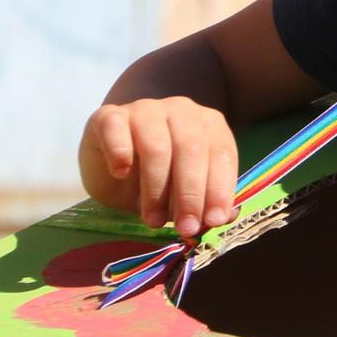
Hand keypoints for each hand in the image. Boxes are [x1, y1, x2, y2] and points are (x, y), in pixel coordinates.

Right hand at [78, 96, 238, 237]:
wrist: (112, 171)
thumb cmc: (159, 180)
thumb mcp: (186, 195)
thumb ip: (207, 201)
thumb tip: (227, 217)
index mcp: (208, 123)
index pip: (221, 153)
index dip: (219, 189)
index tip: (213, 221)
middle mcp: (181, 109)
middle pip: (192, 150)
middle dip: (190, 195)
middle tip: (185, 228)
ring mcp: (145, 109)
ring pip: (157, 147)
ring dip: (156, 190)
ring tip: (153, 219)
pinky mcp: (110, 115)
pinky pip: (117, 131)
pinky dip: (120, 155)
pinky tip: (120, 174)